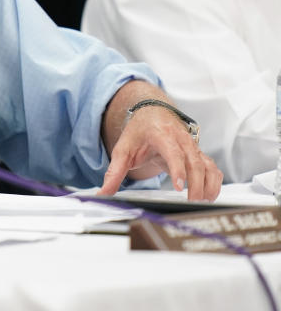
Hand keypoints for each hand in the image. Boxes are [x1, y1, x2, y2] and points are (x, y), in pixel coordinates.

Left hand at [98, 107, 221, 200]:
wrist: (153, 114)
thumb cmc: (139, 132)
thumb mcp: (123, 149)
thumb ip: (114, 172)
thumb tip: (102, 193)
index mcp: (162, 135)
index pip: (173, 152)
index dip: (178, 169)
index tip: (179, 187)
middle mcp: (182, 140)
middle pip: (195, 162)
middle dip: (195, 184)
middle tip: (191, 203)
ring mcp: (193, 147)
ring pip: (207, 166)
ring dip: (208, 185)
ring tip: (201, 202)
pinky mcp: (200, 154)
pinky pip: (213, 168)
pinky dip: (214, 182)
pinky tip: (209, 196)